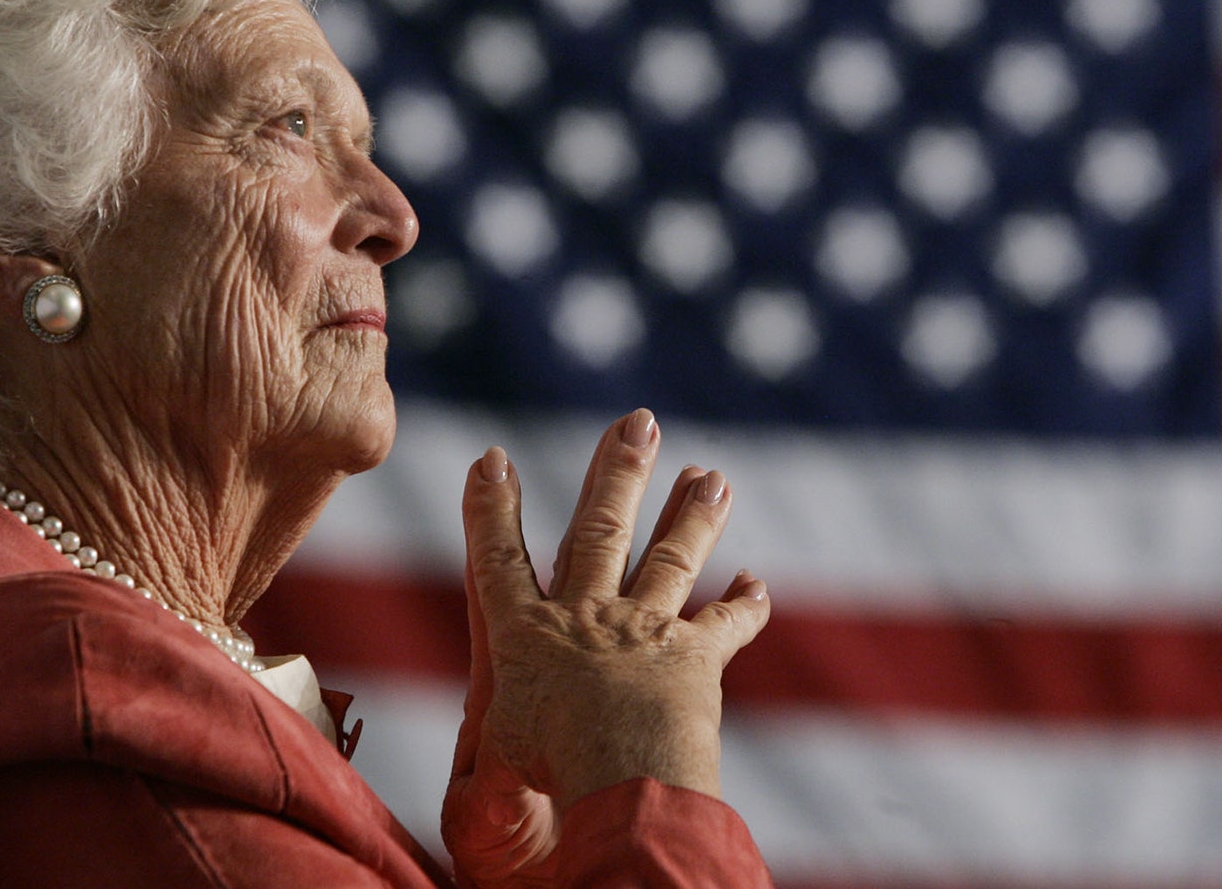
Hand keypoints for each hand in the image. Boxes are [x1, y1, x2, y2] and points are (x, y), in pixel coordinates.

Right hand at [440, 409, 770, 888]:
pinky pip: (726, 627)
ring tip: (711, 475)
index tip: (493, 458)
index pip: (497, 562)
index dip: (490, 511)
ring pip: (670, 558)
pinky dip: (745, 608)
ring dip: (692, 514)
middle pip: (597, 531)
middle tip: (640, 421)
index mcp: (524, 638)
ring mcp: (641, 631)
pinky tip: (758, 585)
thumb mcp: (492, 770)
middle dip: (619, 472)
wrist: (620, 778)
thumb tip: (462, 799)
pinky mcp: (692, 658)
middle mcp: (583, 620)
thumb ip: (485, 763)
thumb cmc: (546, 781)